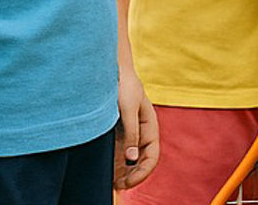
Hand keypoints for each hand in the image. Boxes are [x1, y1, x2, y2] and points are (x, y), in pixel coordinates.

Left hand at [115, 68, 159, 188]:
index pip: (152, 156)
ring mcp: (128, 133)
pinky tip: (105, 172)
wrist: (111, 70)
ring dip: (122, 173)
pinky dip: (113, 164)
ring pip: (128, 160)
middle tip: (117, 186)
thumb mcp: (128, 109)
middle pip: (141, 161)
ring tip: (110, 184)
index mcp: (150, 127)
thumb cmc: (123, 86)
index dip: (143, 172)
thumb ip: (131, 133)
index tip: (129, 181)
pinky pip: (117, 153)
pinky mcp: (115, 132)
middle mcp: (140, 133)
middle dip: (132, 176)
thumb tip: (132, 159)